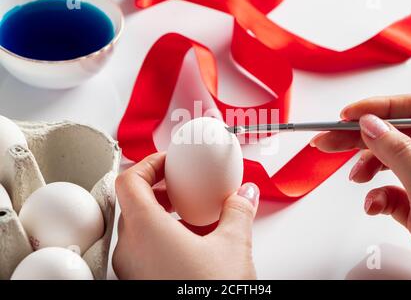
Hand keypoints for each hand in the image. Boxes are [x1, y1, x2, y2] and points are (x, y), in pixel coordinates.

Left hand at [112, 152, 259, 278]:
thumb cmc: (211, 295)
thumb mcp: (234, 246)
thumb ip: (238, 210)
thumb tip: (243, 194)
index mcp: (146, 230)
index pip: (129, 179)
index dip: (148, 163)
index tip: (170, 162)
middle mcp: (130, 249)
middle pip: (133, 201)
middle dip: (160, 188)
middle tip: (184, 186)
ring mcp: (131, 270)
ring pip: (138, 227)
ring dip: (162, 213)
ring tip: (193, 216)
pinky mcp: (139, 283)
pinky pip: (144, 249)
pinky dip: (162, 237)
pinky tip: (192, 245)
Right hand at [310, 94, 410, 278]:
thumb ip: (399, 153)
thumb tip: (372, 125)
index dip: (380, 107)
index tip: (349, 115)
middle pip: (393, 134)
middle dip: (359, 137)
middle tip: (329, 139)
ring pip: (387, 161)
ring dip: (366, 168)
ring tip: (357, 177)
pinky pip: (387, 190)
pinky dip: (375, 197)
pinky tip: (375, 205)